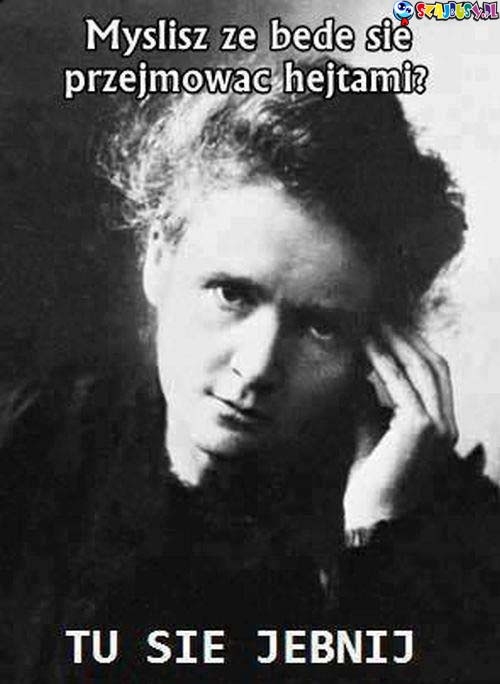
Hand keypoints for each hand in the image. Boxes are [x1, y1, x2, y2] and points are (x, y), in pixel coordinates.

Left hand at [343, 325, 457, 530]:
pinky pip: (401, 383)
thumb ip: (373, 399)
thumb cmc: (370, 474)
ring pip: (421, 368)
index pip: (435, 374)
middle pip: (434, 365)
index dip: (414, 347)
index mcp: (442, 425)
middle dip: (408, 337)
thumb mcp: (373, 427)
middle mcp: (447, 424)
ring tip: (373, 323)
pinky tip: (367, 346)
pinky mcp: (421, 427)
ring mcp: (439, 426)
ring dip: (396, 342)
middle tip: (381, 316)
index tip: (389, 327)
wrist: (372, 515)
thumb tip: (362, 367)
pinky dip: (383, 359)